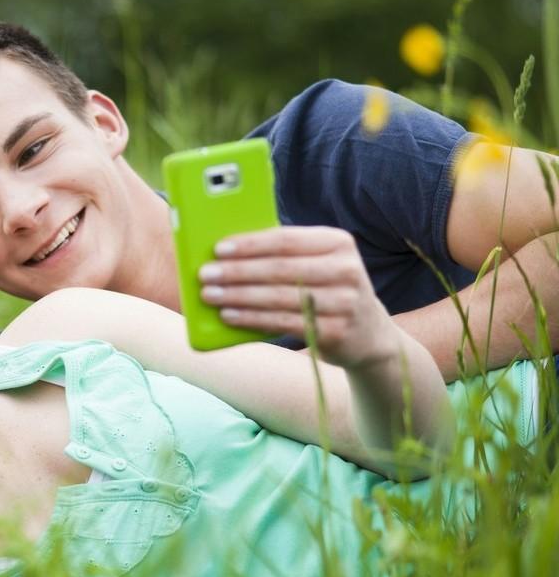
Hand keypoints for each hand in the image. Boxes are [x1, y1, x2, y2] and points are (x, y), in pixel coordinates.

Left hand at [198, 226, 398, 367]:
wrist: (370, 336)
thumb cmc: (329, 291)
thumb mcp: (320, 264)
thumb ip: (286, 255)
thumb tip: (229, 250)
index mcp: (338, 243)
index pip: (287, 240)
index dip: (250, 244)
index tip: (219, 248)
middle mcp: (346, 270)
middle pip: (279, 269)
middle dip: (237, 271)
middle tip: (206, 273)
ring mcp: (344, 302)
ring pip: (278, 297)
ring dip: (238, 296)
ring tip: (210, 294)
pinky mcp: (335, 331)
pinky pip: (282, 323)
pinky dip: (251, 319)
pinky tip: (228, 315)